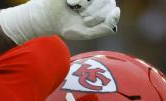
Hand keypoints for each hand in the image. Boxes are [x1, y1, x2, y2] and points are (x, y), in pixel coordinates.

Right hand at [0, 0, 119, 43]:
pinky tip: (71, 2)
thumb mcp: (88, 32)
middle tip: (80, 16)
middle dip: (93, 14)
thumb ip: (105, 28)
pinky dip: (79, 0)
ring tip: (76, 8)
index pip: (112, 10)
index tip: (87, 22)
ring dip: (87, 7)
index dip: (100, 19)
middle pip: (108, 3)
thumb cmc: (67, 25)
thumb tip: (117, 11)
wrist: (47, 20)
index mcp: (102, 7)